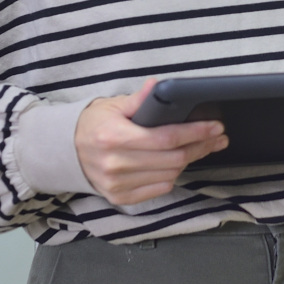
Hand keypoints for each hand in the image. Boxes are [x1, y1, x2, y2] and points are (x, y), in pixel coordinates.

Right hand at [73, 79, 226, 205]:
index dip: (195, 133)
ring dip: (189, 161)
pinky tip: (177, 163)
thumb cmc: (93, 125)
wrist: (67, 150)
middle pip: (172, 159)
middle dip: (200, 146)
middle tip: (216, 137)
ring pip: (170, 175)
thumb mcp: (112, 105)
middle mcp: (115, 164)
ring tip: (200, 147)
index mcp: (113, 138)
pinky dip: (172, 176)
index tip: (214, 126)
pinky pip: (159, 189)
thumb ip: (138, 100)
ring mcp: (117, 184)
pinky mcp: (120, 197)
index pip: (165, 138)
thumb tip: (156, 86)